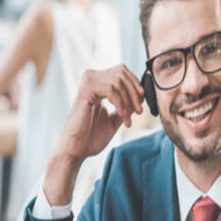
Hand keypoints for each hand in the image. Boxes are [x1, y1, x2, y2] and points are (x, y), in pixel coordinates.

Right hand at [43, 66, 143, 204]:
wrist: (77, 149)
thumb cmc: (92, 136)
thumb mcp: (115, 118)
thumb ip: (126, 105)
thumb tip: (141, 95)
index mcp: (97, 83)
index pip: (121, 71)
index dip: (134, 83)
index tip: (142, 99)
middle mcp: (91, 79)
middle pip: (121, 73)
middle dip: (134, 92)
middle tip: (139, 110)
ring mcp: (87, 83)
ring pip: (117, 81)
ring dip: (129, 101)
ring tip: (130, 119)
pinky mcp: (86, 90)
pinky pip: (111, 90)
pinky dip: (121, 105)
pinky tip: (123, 118)